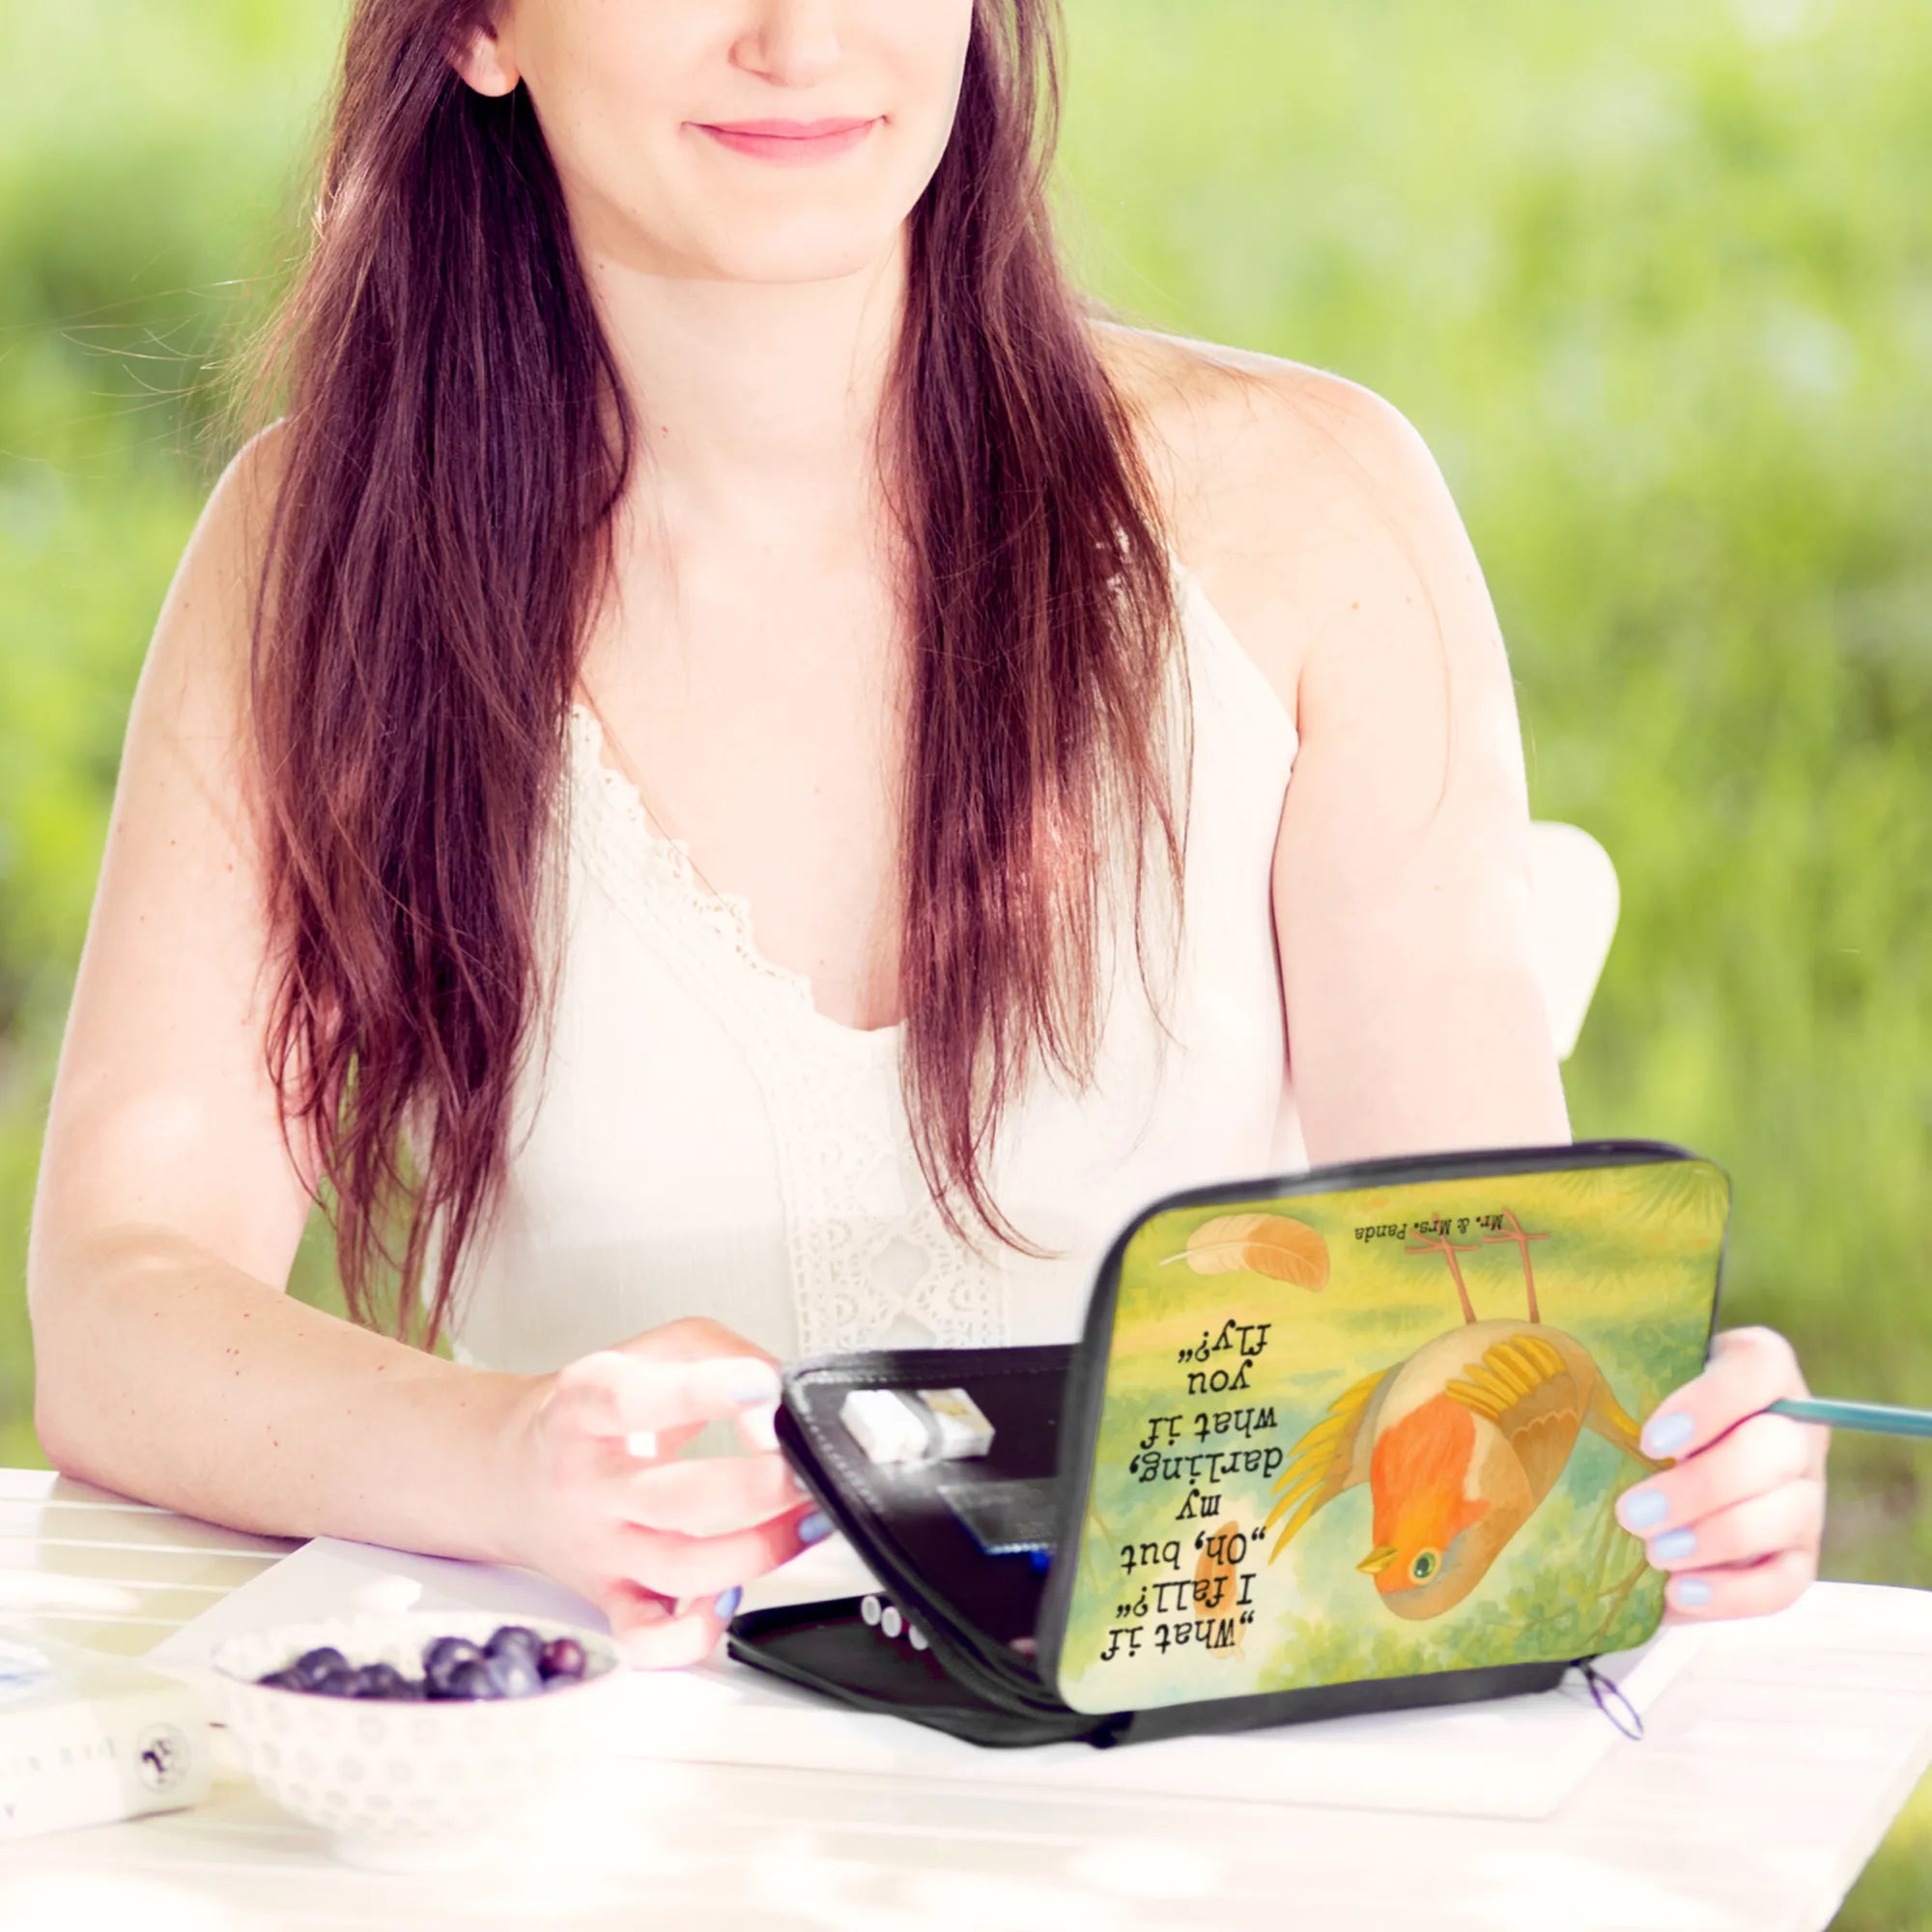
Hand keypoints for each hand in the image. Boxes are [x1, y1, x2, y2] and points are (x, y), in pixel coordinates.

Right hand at [496, 1317, 825, 1667]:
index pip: (633, 1399)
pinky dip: (694, 1633)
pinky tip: (733, 1597)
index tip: (763, 1386)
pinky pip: (647, 1638)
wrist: (513, 1471)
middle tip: (804, 1467)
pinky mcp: (609, 1597)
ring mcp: (599, 1547)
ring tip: (805, 1519)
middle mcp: (587, 1483)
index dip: (703, 1393)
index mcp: (585, 1407)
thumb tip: (775, 1402)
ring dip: (759, 1551)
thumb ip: (721, 1355)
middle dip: (757, 1487)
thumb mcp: (650, 1350)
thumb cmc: (594, 1410)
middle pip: (674, 1498)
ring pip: (680, 1570)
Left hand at [1614, 1325, 1828, 1621]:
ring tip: (1654, 1555)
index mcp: (1759, 1367)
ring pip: (1784, 1516)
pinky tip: (1681, 1595)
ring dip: (1717, 1540)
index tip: (1650, 1440)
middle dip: (1702, 1487)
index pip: (1756, 1368)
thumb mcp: (1626, 1373)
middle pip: (1775, 1450)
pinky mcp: (1799, 1554)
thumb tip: (1554, 1387)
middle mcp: (1794, 1429)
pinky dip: (1736, 1594)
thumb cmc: (1632, 1405)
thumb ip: (1609, 1373)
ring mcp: (1804, 1494)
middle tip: (1631, 1514)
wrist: (1653, 1465)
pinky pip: (1787, 1581)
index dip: (1709, 1405)